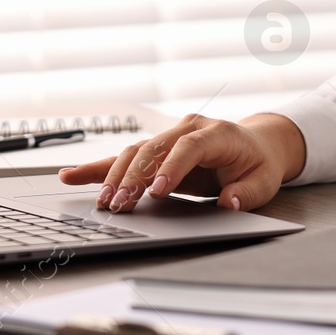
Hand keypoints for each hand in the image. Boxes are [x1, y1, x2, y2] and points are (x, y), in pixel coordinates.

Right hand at [57, 112, 305, 213]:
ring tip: (104, 203)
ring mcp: (171, 135)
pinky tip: (71, 175)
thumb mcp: (264, 182)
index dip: (172, 167)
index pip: (190, 146)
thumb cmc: (258, 164)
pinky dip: (99, 167)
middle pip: (155, 148)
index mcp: (217, 132)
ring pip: (136, 151)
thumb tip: (229, 202)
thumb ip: (247, 193)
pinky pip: (125, 157)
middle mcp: (190, 128)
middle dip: (135, 177)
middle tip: (120, 206)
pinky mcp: (157, 148)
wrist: (256, 145)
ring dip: (116, 176)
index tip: (157, 191)